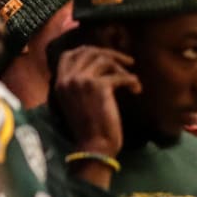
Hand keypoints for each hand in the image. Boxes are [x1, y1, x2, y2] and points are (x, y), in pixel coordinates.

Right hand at [53, 45, 140, 163]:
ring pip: (105, 60)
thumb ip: (79, 84)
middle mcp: (68, 78)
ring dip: (123, 68)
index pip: (69, 54)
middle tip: (128, 63)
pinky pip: (120, 76)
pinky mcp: (99, 87)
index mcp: (59, 82)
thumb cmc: (89, 128)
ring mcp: (82, 80)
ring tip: (132, 81)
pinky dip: (132, 81)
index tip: (105, 56)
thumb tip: (98, 68)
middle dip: (111, 54)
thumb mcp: (76, 102)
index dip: (88, 50)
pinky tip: (136, 90)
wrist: (94, 146)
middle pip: (89, 51)